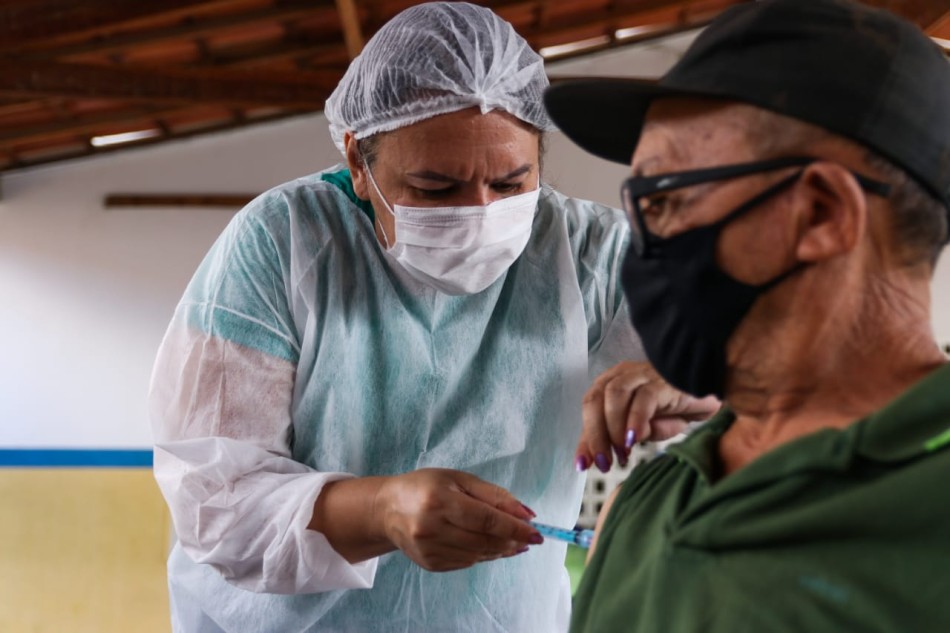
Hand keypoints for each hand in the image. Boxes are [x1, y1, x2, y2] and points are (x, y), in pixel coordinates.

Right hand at [374, 468, 541, 571]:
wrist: (388, 509)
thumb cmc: (426, 487)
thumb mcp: (459, 479)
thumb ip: (493, 495)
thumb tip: (526, 513)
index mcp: (439, 501)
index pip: (486, 519)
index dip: (514, 528)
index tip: (536, 533)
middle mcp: (431, 528)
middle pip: (484, 540)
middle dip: (512, 540)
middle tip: (529, 537)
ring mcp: (429, 549)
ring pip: (478, 555)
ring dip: (501, 550)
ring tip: (513, 541)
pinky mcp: (429, 564)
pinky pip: (467, 562)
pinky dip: (483, 555)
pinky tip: (488, 545)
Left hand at [577, 361, 719, 471]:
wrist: (708, 390)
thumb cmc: (674, 407)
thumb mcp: (644, 428)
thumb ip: (621, 437)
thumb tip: (608, 453)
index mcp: (612, 383)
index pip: (589, 409)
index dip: (585, 438)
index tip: (582, 464)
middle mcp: (623, 375)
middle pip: (595, 399)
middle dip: (595, 435)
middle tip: (604, 462)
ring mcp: (642, 375)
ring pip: (614, 395)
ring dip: (613, 429)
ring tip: (622, 453)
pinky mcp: (663, 381)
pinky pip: (644, 398)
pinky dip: (635, 420)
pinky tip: (635, 438)